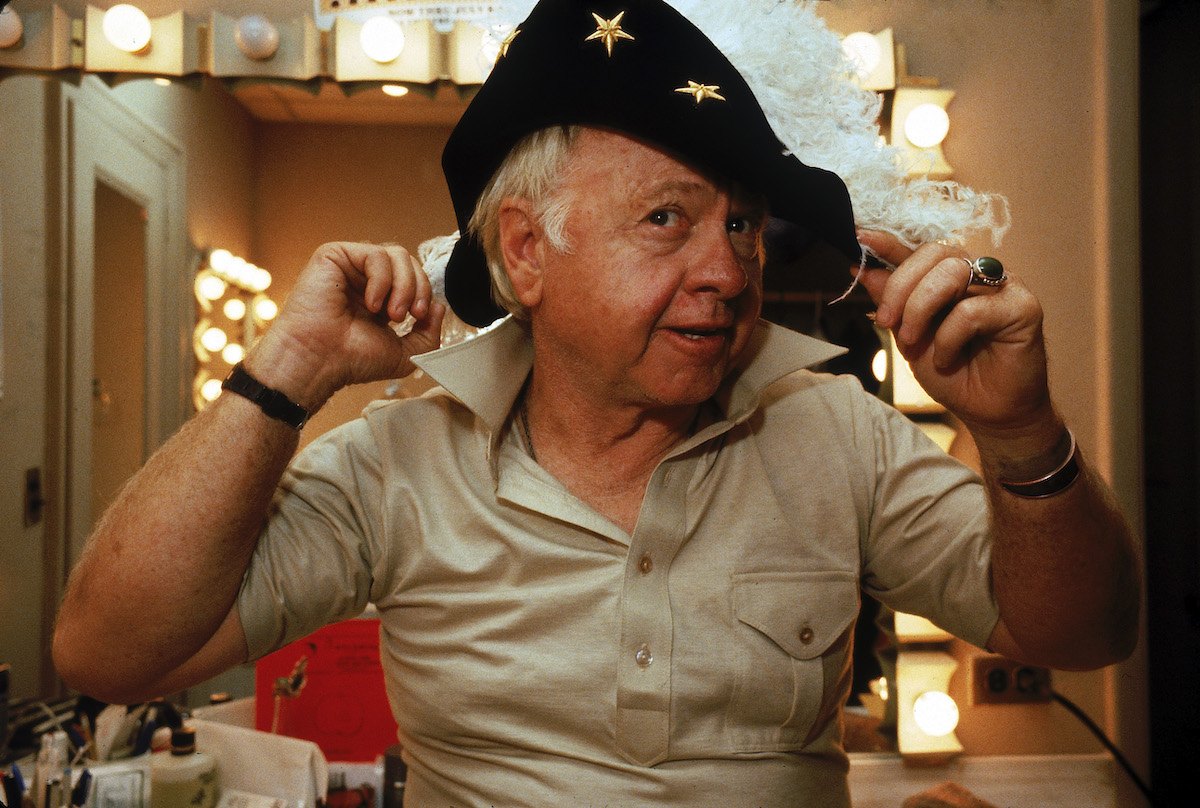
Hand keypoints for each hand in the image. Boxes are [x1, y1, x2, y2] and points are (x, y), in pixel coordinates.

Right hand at [246, 242, 445, 410]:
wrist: (318, 362)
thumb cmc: (351, 360)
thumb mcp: (405, 354)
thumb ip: (429, 334)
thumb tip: (439, 306)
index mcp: (380, 297)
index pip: (414, 278)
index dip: (424, 293)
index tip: (420, 318)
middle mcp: (365, 279)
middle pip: (409, 262)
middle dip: (418, 288)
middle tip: (409, 316)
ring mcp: (350, 266)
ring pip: (396, 254)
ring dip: (404, 285)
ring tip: (391, 313)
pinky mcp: (334, 256)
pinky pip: (374, 254)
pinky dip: (382, 280)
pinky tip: (371, 304)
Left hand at [854, 230, 1051, 439]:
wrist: (989, 412)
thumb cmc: (955, 374)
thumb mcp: (911, 338)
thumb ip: (893, 304)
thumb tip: (864, 272)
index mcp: (951, 278)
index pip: (919, 251)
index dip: (889, 243)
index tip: (859, 239)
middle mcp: (979, 274)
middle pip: (935, 253)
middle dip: (900, 286)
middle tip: (885, 321)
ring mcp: (1004, 287)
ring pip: (952, 273)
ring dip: (920, 308)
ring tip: (912, 341)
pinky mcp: (1023, 307)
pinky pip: (973, 310)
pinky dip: (949, 337)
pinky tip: (947, 359)